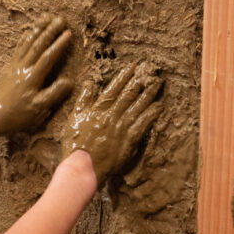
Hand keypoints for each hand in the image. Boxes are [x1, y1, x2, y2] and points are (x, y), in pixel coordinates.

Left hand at [0, 14, 72, 135]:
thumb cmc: (19, 115)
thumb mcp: (39, 108)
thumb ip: (54, 94)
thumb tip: (69, 81)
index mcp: (32, 77)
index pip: (48, 57)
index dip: (58, 44)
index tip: (68, 33)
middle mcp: (23, 68)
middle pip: (38, 45)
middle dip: (50, 31)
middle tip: (60, 19)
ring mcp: (14, 66)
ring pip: (27, 43)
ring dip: (37, 30)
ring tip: (46, 19)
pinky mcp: (8, 67)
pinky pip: (18, 48)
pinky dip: (25, 38)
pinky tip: (30, 32)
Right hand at [61, 62, 162, 186]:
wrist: (83, 166)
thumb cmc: (76, 143)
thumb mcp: (74, 118)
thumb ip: (84, 100)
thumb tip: (90, 84)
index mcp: (98, 108)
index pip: (113, 88)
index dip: (123, 76)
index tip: (132, 67)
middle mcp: (112, 115)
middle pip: (129, 94)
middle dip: (140, 81)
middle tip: (150, 72)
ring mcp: (122, 127)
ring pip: (138, 106)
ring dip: (149, 94)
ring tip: (157, 84)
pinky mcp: (130, 140)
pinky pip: (144, 123)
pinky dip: (152, 113)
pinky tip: (158, 106)